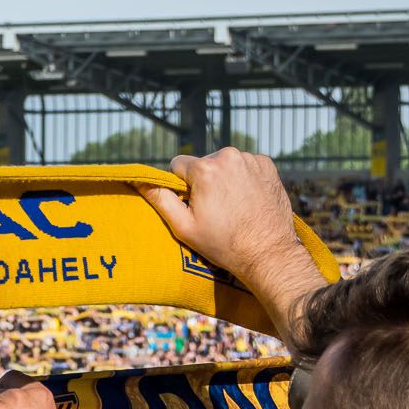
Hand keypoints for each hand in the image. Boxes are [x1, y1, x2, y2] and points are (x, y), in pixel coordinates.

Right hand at [135, 148, 300, 285]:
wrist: (267, 252)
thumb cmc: (222, 243)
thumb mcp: (183, 226)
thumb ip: (160, 199)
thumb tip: (140, 180)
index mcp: (205, 168)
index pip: (177, 165)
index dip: (180, 186)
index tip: (192, 205)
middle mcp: (229, 156)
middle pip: (202, 163)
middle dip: (203, 181)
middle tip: (214, 209)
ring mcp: (251, 159)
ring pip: (224, 163)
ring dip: (223, 178)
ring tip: (232, 205)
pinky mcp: (267, 165)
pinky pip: (244, 165)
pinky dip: (242, 178)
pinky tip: (246, 199)